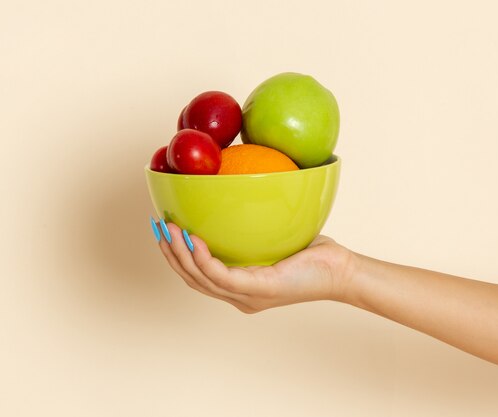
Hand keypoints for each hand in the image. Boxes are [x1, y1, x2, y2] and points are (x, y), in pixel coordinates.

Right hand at [154, 220, 355, 312]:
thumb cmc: (313, 255)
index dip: (177, 256)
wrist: (341, 271)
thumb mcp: (277, 237)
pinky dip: (203, 259)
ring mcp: (248, 297)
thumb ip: (254, 226)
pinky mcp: (259, 291)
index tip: (164, 231)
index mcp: (241, 286)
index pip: (200, 275)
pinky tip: (194, 239)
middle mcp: (240, 296)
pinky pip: (222, 276)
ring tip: (167, 229)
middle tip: (156, 227)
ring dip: (179, 254)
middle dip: (170, 254)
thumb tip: (239, 193)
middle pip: (193, 279)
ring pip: (201, 279)